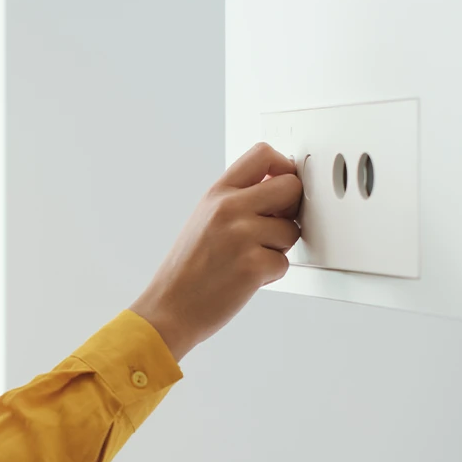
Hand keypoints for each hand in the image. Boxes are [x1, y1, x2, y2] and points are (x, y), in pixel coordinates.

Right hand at [129, 142, 303, 360]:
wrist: (170, 307)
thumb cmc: (189, 269)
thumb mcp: (205, 219)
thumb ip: (238, 200)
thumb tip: (281, 187)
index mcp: (217, 194)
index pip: (263, 154)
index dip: (284, 167)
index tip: (282, 185)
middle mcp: (229, 209)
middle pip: (291, 186)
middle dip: (291, 209)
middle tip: (272, 227)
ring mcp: (242, 236)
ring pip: (291, 230)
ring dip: (278, 248)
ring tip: (247, 259)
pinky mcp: (253, 265)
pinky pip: (284, 262)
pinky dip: (270, 274)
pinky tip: (244, 279)